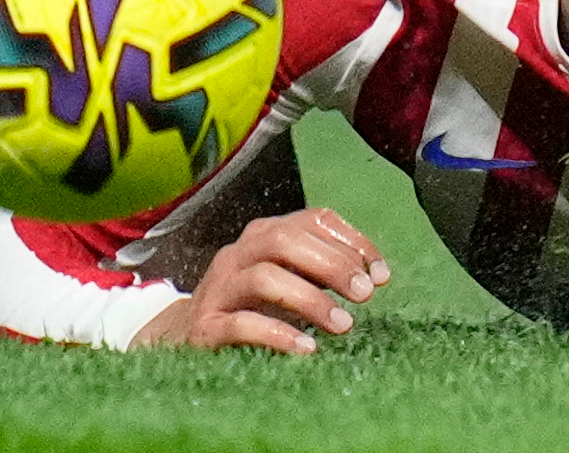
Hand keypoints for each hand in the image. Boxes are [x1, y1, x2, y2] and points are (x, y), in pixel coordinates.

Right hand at [132, 208, 388, 353]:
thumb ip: (325, 272)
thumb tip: (376, 277)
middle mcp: (239, 253)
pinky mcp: (205, 327)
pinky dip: (278, 334)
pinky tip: (307, 348)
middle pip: (286, 241)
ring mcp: (218, 288)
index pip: (315, 220)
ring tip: (344, 325)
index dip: (354, 243)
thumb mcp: (290, 280)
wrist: (187, 336)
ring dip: (310, 300)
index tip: (382, 276)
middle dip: (332, 265)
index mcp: (265, 233)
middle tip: (365, 296)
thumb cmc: (254, 306)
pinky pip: (241, 324)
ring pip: (264, 278)